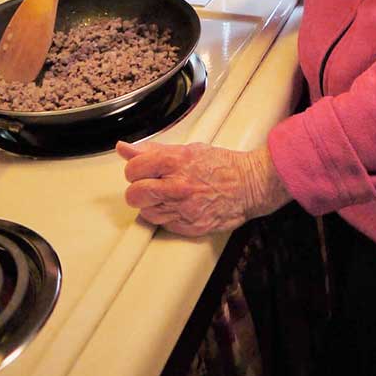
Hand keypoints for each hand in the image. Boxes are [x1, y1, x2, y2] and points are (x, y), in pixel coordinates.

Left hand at [116, 140, 291, 235]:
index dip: (134, 170)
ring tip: (166, 195)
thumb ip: (154, 151)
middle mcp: (178, 186)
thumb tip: (126, 149)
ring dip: (151, 204)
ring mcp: (183, 208)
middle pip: (135, 194)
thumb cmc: (223, 166)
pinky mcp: (189, 226)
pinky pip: (163, 224)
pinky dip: (165, 216)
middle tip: (147, 185)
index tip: (140, 170)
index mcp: (177, 162)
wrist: (249, 185)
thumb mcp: (189, 149)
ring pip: (146, 212)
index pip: (135, 168)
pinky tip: (176, 206)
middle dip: (137, 189)